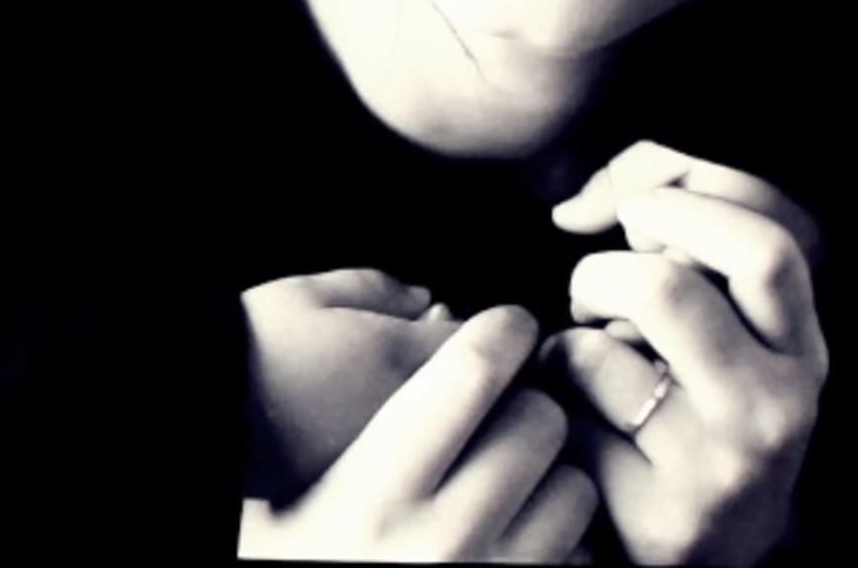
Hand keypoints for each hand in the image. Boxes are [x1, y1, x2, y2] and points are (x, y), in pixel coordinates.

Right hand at [240, 305, 598, 562]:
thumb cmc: (282, 561)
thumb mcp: (274, 482)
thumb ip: (344, 391)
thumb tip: (438, 315)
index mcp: (376, 490)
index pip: (473, 371)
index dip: (503, 330)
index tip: (508, 324)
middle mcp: (440, 542)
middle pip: (537, 419)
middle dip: (525, 398)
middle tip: (502, 406)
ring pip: (574, 487)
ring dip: (551, 471)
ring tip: (509, 477)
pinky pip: (582, 556)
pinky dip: (562, 538)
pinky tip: (516, 536)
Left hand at [545, 142, 826, 565]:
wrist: (692, 553)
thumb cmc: (680, 401)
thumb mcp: (709, 318)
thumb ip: (667, 231)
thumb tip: (573, 207)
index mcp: (800, 346)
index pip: (764, 242)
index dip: (680, 207)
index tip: (636, 222)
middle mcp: (780, 406)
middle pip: (668, 283)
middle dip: (602, 272)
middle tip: (596, 297)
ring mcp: (726, 466)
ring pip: (603, 349)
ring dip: (572, 335)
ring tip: (587, 363)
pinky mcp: (665, 514)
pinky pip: (574, 408)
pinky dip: (554, 393)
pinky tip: (576, 418)